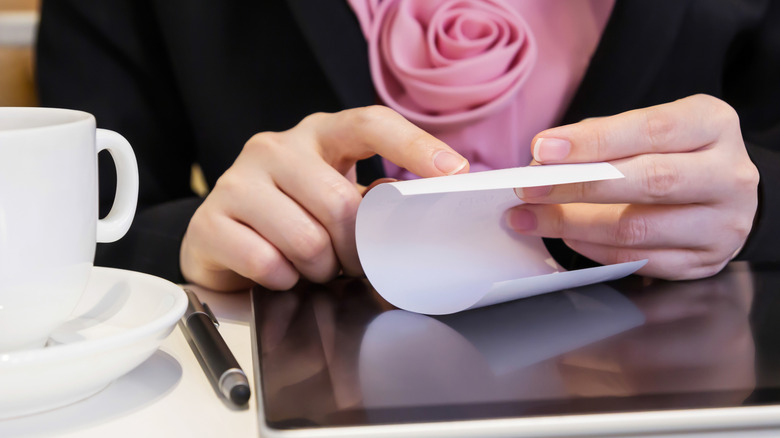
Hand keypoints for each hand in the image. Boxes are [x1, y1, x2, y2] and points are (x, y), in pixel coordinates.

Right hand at [180, 106, 468, 290]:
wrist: (224, 244)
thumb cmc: (292, 220)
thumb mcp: (338, 203)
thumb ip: (374, 202)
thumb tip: (423, 206)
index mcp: (317, 136)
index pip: (369, 124)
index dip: (414, 146)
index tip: (453, 172)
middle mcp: (275, 147)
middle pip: (341, 204)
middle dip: (356, 250)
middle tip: (350, 263)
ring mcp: (237, 180)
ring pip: (306, 240)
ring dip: (319, 269)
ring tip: (311, 266)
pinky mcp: (209, 220)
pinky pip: (267, 263)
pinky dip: (282, 280)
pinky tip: (277, 272)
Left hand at [507, 94, 758, 279]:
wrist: (723, 193)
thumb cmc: (673, 153)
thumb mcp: (649, 130)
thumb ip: (601, 138)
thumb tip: (543, 161)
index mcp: (714, 125)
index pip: (651, 129)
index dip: (593, 141)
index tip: (543, 149)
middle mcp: (729, 174)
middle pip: (649, 181)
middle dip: (577, 185)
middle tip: (529, 188)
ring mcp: (723, 223)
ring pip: (638, 228)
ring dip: (573, 224)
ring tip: (532, 217)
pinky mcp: (706, 261)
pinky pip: (639, 260)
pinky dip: (593, 249)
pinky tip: (567, 236)